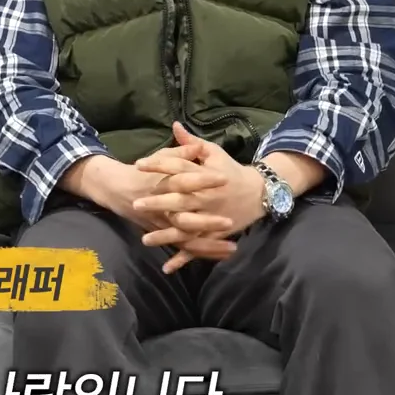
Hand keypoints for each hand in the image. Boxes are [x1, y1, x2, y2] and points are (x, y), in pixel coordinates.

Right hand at [65, 154, 232, 244]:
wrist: (118, 190)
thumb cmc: (144, 173)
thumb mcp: (161, 158)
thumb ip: (180, 152)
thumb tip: (198, 146)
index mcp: (163, 185)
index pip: (184, 182)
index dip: (203, 180)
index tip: (224, 178)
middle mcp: (162, 208)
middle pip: (184, 217)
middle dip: (207, 222)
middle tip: (229, 222)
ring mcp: (163, 224)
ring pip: (186, 238)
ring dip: (208, 245)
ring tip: (231, 247)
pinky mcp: (165, 235)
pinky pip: (184, 248)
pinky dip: (201, 253)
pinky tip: (221, 254)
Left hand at [132, 122, 264, 272]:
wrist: (258, 192)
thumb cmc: (230, 170)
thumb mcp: (213, 153)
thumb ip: (191, 143)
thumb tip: (174, 126)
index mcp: (204, 175)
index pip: (178, 167)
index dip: (159, 164)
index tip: (138, 164)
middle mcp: (206, 197)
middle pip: (180, 200)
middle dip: (158, 203)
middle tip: (136, 204)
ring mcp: (211, 218)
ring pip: (187, 228)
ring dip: (166, 235)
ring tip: (145, 240)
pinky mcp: (214, 233)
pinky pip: (198, 247)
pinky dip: (184, 259)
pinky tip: (167, 268)